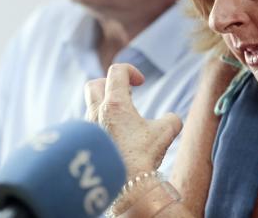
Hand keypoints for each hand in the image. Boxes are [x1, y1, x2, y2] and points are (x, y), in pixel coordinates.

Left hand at [84, 63, 181, 177]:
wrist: (124, 187)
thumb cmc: (143, 157)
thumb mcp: (166, 133)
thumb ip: (171, 120)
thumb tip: (171, 119)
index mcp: (114, 104)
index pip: (116, 71)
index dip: (131, 71)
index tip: (141, 83)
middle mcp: (95, 112)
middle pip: (93, 84)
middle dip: (109, 84)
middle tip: (125, 94)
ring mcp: (87, 128)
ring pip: (91, 107)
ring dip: (106, 107)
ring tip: (123, 121)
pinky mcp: (85, 144)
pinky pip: (90, 126)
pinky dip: (102, 125)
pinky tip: (115, 139)